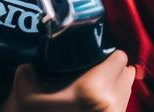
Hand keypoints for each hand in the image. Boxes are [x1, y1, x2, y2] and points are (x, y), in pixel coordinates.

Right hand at [0, 50, 135, 111]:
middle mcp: (110, 103)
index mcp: (93, 89)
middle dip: (114, 68)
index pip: (119, 58)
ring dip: (116, 84)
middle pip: (128, 72)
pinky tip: (96, 100)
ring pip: (127, 90)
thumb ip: (36, 63)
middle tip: (96, 68)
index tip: (95, 54)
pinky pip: (122, 105)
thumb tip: (45, 49)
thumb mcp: (25, 86)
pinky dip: (113, 99)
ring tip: (96, 84)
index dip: (107, 53)